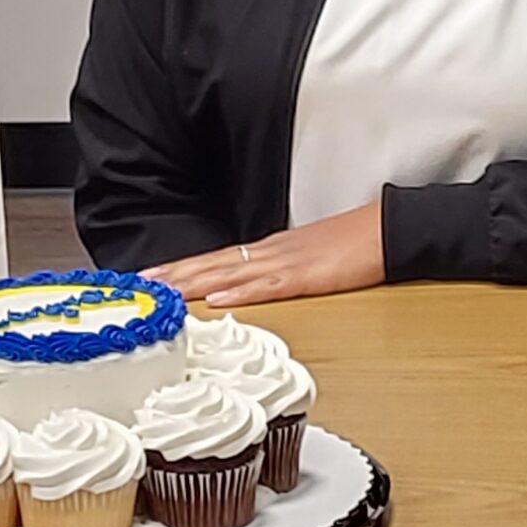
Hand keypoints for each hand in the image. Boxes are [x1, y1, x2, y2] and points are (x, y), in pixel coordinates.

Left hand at [143, 202, 386, 308]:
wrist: (386, 228)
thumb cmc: (353, 245)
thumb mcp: (308, 259)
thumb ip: (279, 273)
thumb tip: (253, 289)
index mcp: (269, 251)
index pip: (216, 261)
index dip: (182, 269)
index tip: (152, 277)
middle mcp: (269, 253)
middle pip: (213, 265)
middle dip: (175, 275)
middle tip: (139, 283)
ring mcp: (286, 263)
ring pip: (230, 273)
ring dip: (194, 283)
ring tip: (163, 290)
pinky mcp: (306, 276)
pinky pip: (267, 286)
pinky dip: (241, 292)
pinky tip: (219, 298)